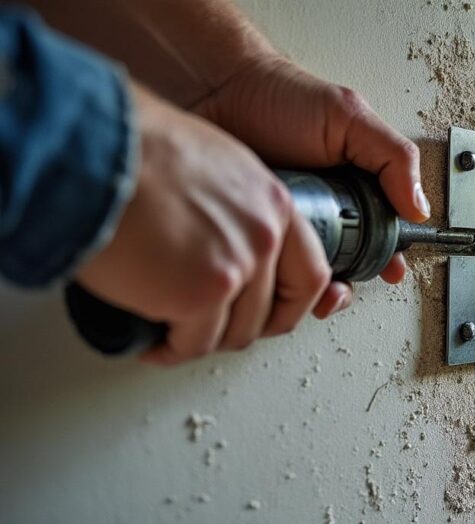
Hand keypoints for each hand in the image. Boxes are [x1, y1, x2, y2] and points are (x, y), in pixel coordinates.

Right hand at [76, 84, 346, 364]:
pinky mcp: (200, 294)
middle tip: (207, 327)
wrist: (89, 149)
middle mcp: (264, 235)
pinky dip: (169, 350)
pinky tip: (151, 342)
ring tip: (171, 332)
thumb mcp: (211, 164)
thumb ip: (233, 207)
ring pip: (233, 333)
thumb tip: (220, 241)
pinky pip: (192, 344)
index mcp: (272, 202)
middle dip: (237, 328)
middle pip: (270, 312)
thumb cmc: (131, 146)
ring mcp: (237, 266)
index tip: (268, 315)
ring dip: (201, 339)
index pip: (309, 273)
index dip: (289, 305)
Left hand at [189, 56, 429, 283]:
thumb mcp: (349, 118)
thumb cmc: (277, 94)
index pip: (381, 231)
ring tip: (306, 282)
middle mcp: (322, 208)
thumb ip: (393, 157)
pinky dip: (269, 276)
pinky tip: (270, 269)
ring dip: (309, 285)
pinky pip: (265, 268)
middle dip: (347, 279)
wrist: (210, 88)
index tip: (388, 270)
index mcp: (353, 184)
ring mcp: (285, 224)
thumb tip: (419, 206)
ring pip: (305, 272)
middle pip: (345, 260)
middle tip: (339, 283)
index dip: (387, 255)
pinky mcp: (250, 234)